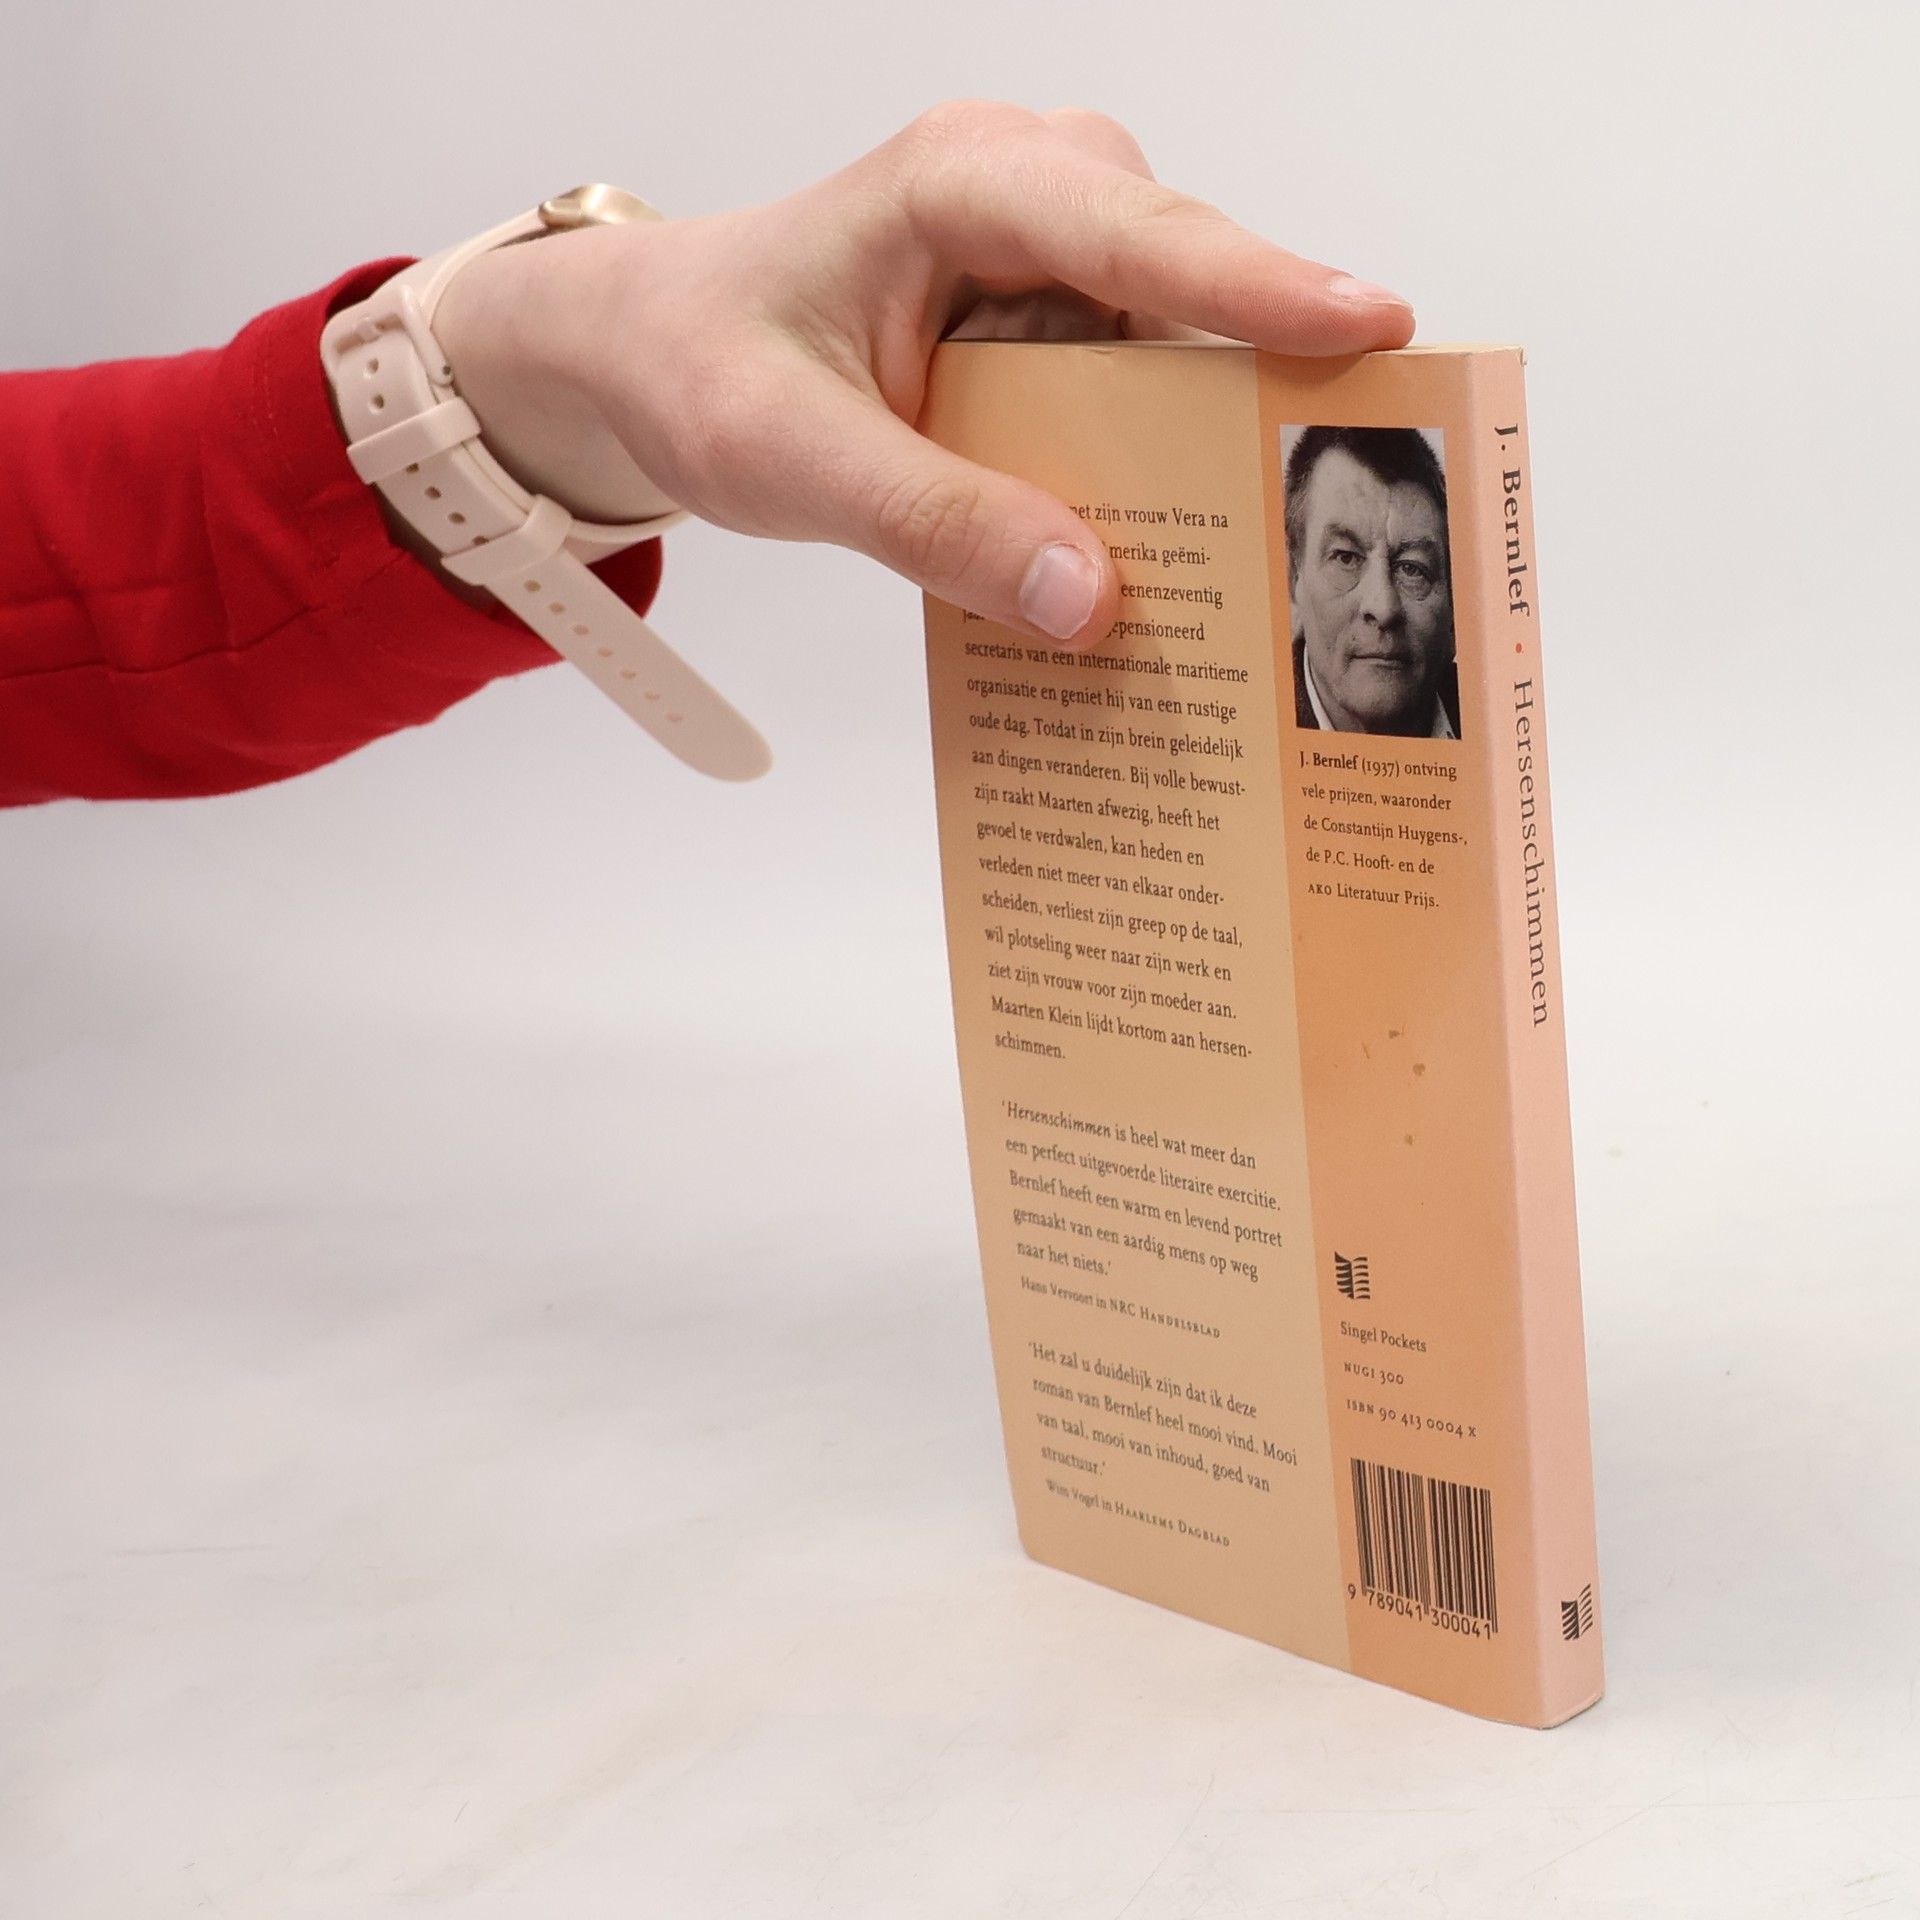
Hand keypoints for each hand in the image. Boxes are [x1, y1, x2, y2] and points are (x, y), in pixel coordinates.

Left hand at [433, 102, 1413, 649]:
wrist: (646, 355)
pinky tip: (1163, 541)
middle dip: (1263, 379)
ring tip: (1263, 541)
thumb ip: (934, 523)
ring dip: (1208, 439)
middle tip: (1342, 480)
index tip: (1372, 329)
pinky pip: (1132, 392)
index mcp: (959, 183)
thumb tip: (1088, 598)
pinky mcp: (1050, 328)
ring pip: (1173, 345)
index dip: (1257, 287)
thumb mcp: (793, 457)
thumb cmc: (699, 363)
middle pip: (1186, 284)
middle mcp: (1026, 198)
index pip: (1133, 232)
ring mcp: (1048, 263)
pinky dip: (1150, 464)